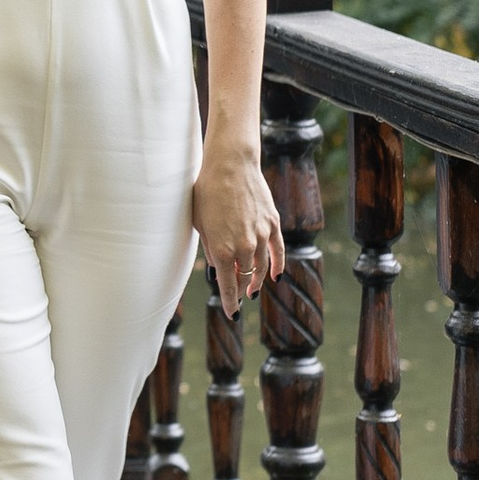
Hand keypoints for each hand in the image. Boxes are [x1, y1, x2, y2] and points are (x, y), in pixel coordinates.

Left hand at [192, 146, 282, 316]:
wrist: (230, 166)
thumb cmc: (206, 192)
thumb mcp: (200, 224)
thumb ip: (209, 249)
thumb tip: (217, 268)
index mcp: (221, 251)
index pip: (228, 287)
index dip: (230, 303)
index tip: (232, 313)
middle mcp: (243, 247)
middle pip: (246, 278)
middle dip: (242, 289)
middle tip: (240, 296)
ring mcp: (261, 236)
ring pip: (262, 267)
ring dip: (258, 280)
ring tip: (254, 288)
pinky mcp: (273, 224)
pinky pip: (278, 252)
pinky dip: (278, 266)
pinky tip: (276, 277)